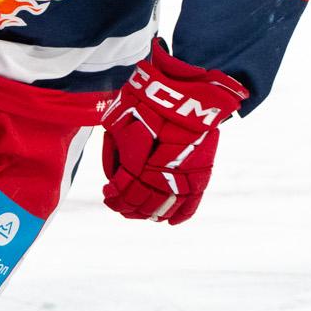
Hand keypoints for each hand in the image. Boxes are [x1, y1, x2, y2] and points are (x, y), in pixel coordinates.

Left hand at [101, 40, 246, 223]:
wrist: (187, 89)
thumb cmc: (148, 100)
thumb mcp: (122, 116)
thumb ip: (117, 145)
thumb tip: (112, 171)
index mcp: (143, 154)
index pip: (127, 187)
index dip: (115, 195)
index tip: (107, 193)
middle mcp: (165, 166)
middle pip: (145, 199)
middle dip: (128, 206)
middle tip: (118, 205)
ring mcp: (186, 170)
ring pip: (167, 205)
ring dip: (150, 213)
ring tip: (139, 213)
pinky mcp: (202, 170)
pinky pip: (193, 200)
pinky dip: (181, 214)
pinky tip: (168, 221)